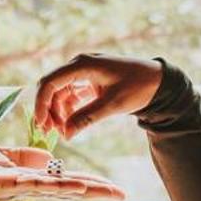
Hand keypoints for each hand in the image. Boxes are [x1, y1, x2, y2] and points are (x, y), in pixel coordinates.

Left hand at [0, 134, 124, 200]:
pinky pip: (34, 183)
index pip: (61, 179)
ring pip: (55, 188)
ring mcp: (15, 187)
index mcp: (25, 176)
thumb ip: (22, 155)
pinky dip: (56, 183)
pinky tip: (74, 185)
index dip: (86, 182)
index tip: (111, 186)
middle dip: (95, 191)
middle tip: (122, 195)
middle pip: (66, 189)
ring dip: (81, 188)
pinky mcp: (4, 184)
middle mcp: (24, 186)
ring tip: (107, 190)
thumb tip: (48, 157)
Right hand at [33, 53, 164, 136]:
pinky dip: (69, 109)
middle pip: (53, 87)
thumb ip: (86, 118)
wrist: (158, 81)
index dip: (42, 103)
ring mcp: (84, 73)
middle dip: (48, 109)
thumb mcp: (112, 104)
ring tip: (62, 130)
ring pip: (61, 92)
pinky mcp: (90, 81)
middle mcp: (80, 65)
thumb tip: (65, 135)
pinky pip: (72, 94)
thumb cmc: (138, 86)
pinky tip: (70, 123)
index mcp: (83, 65)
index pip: (51, 82)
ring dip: (58, 111)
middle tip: (48, 131)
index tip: (41, 123)